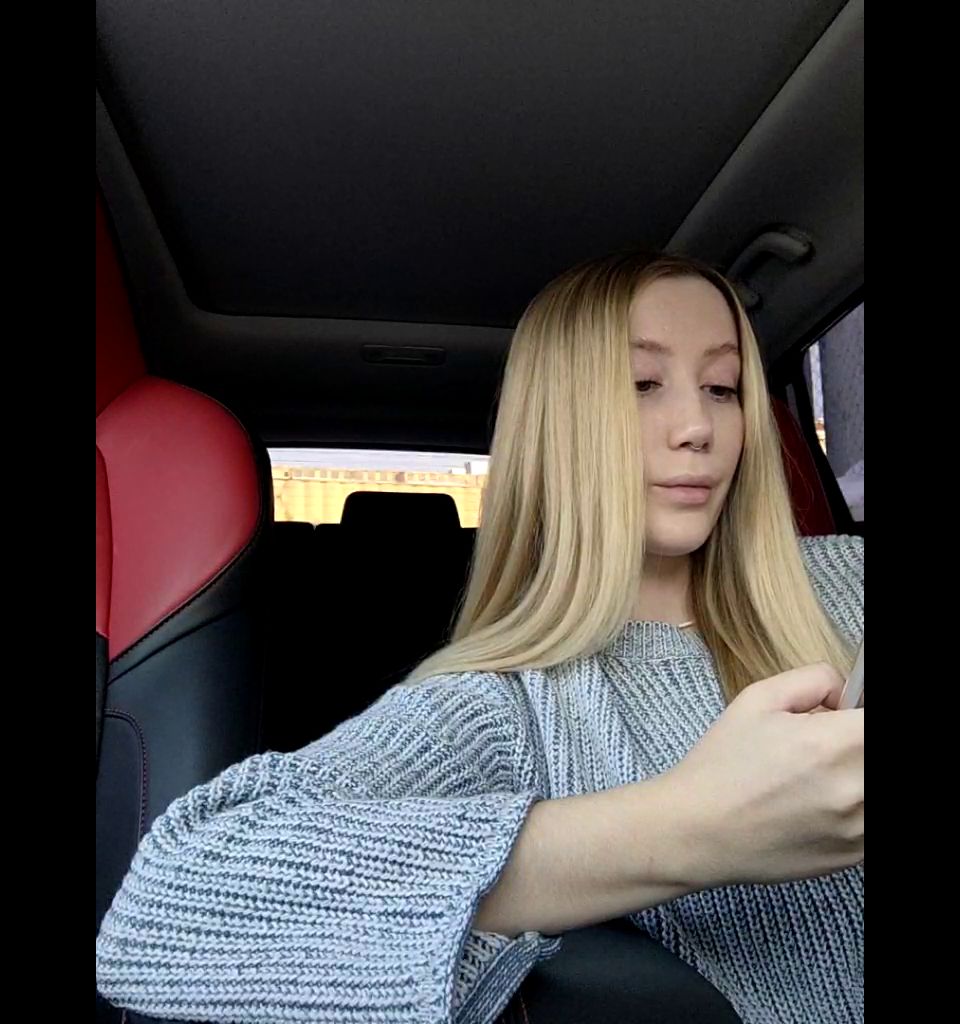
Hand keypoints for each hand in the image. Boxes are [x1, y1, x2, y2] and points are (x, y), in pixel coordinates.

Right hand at [666, 663, 862, 886]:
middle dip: (857, 742)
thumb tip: (849, 693)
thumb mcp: (757, 700)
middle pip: (876, 750)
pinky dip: (855, 806)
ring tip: (820, 774)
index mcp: (830, 744)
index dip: (860, 715)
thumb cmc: (721, 764)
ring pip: (874, 786)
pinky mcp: (855, 855)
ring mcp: (858, 828)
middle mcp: (853, 788)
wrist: (698, 832)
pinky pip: (871, 819)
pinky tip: (819, 803)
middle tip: (831, 742)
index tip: (848, 717)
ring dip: (856, 774)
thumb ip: (815, 681)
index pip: (877, 720)